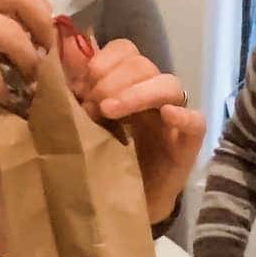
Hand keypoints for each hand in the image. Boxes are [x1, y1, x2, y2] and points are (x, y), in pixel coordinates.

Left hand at [59, 31, 205, 225]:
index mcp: (127, 85)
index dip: (103, 60)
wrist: (119, 205)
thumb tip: (59, 52)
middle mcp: (152, 94)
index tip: (82, 83)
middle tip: (92, 104)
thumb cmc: (100, 161)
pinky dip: (182, 114)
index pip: (125, 50)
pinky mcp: (188, 143)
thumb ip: (75, 91)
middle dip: (113, 79)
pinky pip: (196, 120)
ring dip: (137, 92)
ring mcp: (173, 117)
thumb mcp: (81, 124)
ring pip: (169, 85)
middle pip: (143, 64)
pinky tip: (165, 116)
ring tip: (110, 109)